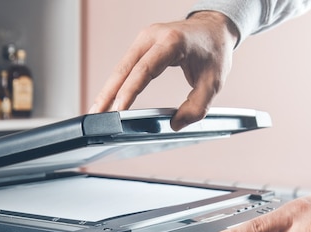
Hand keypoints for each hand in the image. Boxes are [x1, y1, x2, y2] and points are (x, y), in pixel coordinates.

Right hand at [89, 11, 238, 130]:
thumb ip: (198, 107)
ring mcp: (144, 39)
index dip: (129, 92)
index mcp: (172, 42)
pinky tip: (107, 99)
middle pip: (124, 69)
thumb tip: (175, 124)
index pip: (144, 70)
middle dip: (108, 94)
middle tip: (96, 116)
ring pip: (120, 68)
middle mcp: (153, 36)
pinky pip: (124, 67)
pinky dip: (115, 84)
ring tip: (96, 112)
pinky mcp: (141, 45)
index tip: (118, 110)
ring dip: (107, 90)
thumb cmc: (214, 51)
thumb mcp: (214, 82)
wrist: (213, 27)